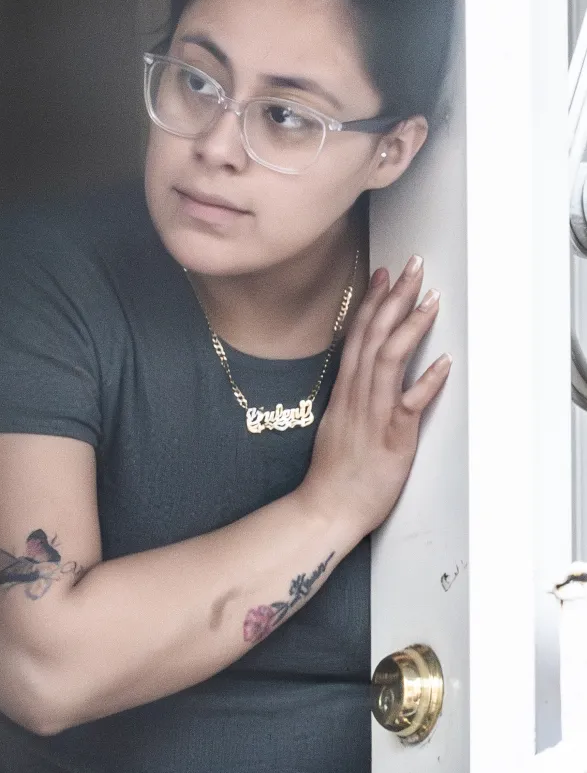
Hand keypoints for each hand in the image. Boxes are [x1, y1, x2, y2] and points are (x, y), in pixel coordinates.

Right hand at [301, 255, 450, 534]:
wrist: (327, 506)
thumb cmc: (335, 470)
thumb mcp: (339, 421)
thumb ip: (352, 394)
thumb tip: (363, 374)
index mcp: (346, 389)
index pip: (359, 334)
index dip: (373, 301)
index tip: (384, 274)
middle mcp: (358, 394)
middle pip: (375, 335)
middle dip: (394, 297)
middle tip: (412, 266)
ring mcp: (374, 412)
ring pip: (390, 358)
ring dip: (410, 326)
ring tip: (429, 298)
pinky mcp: (392, 436)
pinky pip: (410, 403)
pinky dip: (428, 381)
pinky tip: (444, 362)